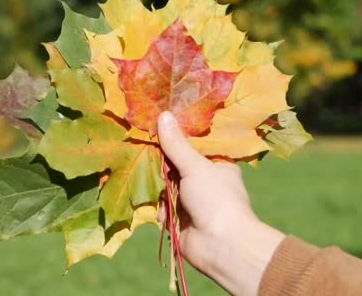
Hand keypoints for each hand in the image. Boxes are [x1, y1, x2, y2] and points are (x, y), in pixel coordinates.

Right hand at [158, 112, 284, 294]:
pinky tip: (154, 204)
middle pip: (174, 164)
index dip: (175, 135)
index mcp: (216, 163)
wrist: (221, 246)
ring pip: (164, 185)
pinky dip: (158, 207)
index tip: (155, 122)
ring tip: (143, 175)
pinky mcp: (178, 218)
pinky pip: (161, 206)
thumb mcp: (196, 166)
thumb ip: (177, 144)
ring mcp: (190, 200)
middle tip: (139, 145)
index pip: (192, 144)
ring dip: (157, 186)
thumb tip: (163, 115)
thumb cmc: (217, 199)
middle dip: (159, 161)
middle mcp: (203, 180)